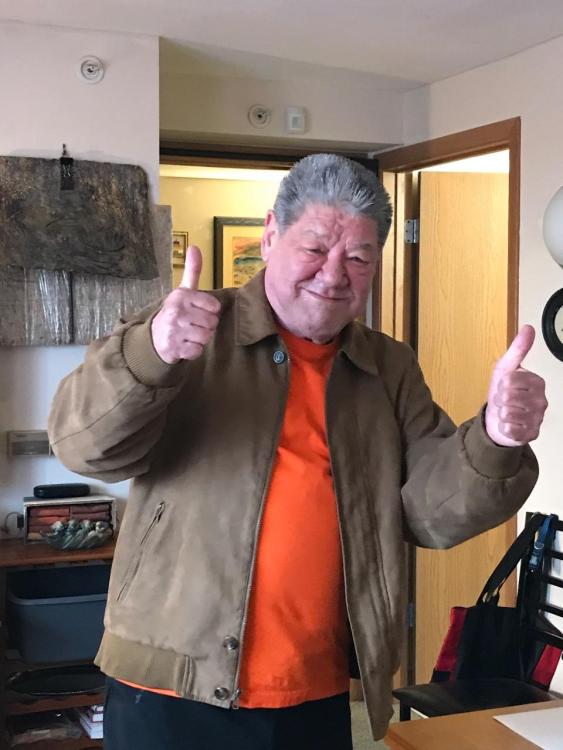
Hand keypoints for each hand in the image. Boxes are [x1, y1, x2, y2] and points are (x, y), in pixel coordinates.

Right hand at [151, 246, 220, 363]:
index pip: (214, 307)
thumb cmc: (175, 312)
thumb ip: (192, 270)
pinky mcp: (174, 348)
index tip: (199, 311)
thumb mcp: (183, 290)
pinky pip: (197, 351)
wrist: (154, 337)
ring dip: (201, 339)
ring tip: (190, 334)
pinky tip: (185, 345)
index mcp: (181, 296)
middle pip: (212, 323)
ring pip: (206, 337)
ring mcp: (174, 331)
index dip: (210, 311)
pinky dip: (194, 351)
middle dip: (206, 326)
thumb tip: (195, 247)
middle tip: (194, 324)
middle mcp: (177, 312)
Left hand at [485, 325, 547, 446]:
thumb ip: (518, 349)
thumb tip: (528, 328)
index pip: (510, 379)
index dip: (501, 383)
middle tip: (504, 400)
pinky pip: (510, 429)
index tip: (505, 385)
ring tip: (506, 411)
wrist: (498, 419)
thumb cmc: (502, 392)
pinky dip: (503, 427)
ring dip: (500, 413)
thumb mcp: (505, 368)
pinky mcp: (531, 435)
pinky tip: (508, 424)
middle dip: (499, 399)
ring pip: (508, 413)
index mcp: (537, 382)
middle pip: (507, 396)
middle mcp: (542, 400)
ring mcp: (538, 419)